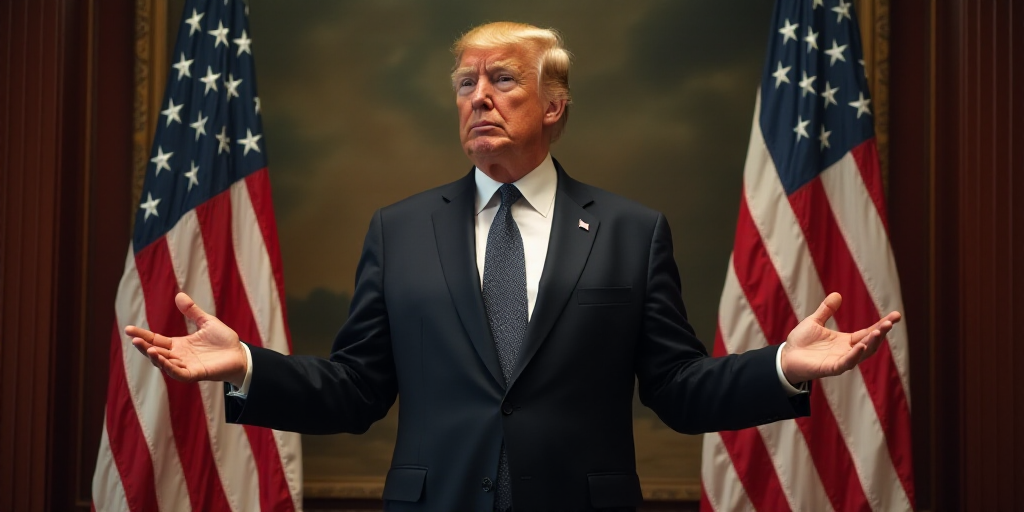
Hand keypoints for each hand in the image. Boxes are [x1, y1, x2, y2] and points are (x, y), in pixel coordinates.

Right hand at [127, 292, 246, 385]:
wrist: (241, 355)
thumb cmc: (224, 341)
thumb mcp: (207, 322)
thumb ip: (192, 311)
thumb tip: (179, 295)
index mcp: (179, 345)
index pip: (155, 340)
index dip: (143, 335)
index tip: (128, 329)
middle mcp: (179, 356)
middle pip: (156, 352)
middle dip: (144, 346)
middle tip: (134, 338)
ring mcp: (186, 366)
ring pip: (165, 364)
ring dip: (155, 357)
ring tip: (147, 348)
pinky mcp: (196, 374)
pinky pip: (179, 373)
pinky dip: (169, 367)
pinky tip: (162, 359)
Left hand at [780, 292, 900, 383]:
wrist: (786, 356)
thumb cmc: (800, 342)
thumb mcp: (814, 321)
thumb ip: (826, 310)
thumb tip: (837, 294)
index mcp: (846, 341)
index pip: (868, 332)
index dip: (882, 324)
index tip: (896, 315)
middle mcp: (847, 351)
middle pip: (870, 342)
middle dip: (881, 332)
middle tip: (891, 322)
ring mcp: (841, 360)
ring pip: (863, 353)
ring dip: (872, 343)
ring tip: (880, 331)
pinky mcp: (831, 368)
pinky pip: (847, 363)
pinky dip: (855, 355)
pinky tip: (861, 345)